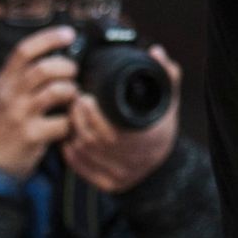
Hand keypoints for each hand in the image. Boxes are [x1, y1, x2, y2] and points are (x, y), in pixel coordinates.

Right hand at [0, 26, 78, 179]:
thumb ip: (23, 76)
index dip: (49, 38)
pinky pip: (63, 122)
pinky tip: (68, 123)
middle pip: (44, 68)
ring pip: (57, 91)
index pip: (24, 50)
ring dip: (72, 92)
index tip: (69, 34)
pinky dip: (72, 121)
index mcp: (3, 82)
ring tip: (71, 97)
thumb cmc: (0, 126)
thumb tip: (57, 55)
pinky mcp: (32, 136)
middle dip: (67, 67)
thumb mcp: (2, 96)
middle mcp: (9, 96)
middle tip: (73, 73)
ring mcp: (20, 116)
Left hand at [61, 45, 181, 192]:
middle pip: (94, 141)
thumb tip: (156, 51)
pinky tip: (69, 138)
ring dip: (73, 133)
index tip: (86, 97)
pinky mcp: (108, 185)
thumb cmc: (162, 128)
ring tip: (71, 115)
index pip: (113, 130)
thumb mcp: (168, 100)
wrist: (164, 167)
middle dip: (80, 119)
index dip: (95, 115)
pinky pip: (82, 169)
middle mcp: (134, 160)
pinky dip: (71, 153)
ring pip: (85, 154)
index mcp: (148, 139)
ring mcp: (120, 175)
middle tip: (75, 101)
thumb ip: (166, 74)